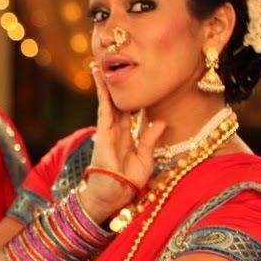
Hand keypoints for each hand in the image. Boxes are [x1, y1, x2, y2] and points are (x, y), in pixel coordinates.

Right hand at [83, 65, 166, 220]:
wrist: (113, 195)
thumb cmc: (127, 181)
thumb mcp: (145, 158)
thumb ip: (150, 139)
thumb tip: (161, 121)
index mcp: (125, 136)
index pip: (126, 111)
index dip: (127, 95)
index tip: (128, 80)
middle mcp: (115, 131)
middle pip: (114, 102)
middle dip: (111, 85)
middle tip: (108, 65)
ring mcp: (108, 131)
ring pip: (107, 102)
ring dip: (103, 84)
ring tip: (98, 65)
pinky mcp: (104, 133)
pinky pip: (104, 109)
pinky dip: (102, 94)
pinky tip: (101, 81)